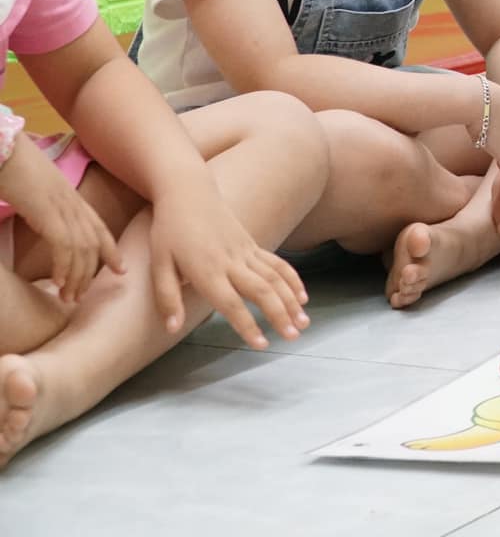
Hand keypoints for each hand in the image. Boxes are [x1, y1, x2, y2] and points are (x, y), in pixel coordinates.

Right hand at [0, 139, 122, 303]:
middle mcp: (74, 204)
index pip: (100, 228)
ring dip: (75, 277)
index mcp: (72, 198)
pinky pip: (64, 246)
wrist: (4, 149)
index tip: (122, 271)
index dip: (112, 251)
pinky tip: (57, 283)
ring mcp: (63, 208)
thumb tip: (42, 221)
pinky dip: (63, 267)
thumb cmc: (14, 168)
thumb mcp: (36, 191)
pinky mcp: (48, 213)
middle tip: (80, 296)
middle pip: (94, 244)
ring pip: (81, 250)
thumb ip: (46, 207)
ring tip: (67, 298)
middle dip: (90, 274)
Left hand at [148, 183, 308, 346]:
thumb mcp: (158, 263)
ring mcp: (245, 251)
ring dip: (291, 301)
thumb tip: (170, 329)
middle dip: (280, 315)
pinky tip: (302, 296)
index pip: (230, 303)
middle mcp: (231, 261)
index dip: (247, 325)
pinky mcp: (251, 244)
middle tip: (293, 337)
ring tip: (303, 323)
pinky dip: (292, 280)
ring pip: (275, 278)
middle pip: (262, 291)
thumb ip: (166, 297)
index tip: (261, 345)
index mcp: (206, 270)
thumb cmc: (169, 229)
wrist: (188, 191)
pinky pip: (276, 264)